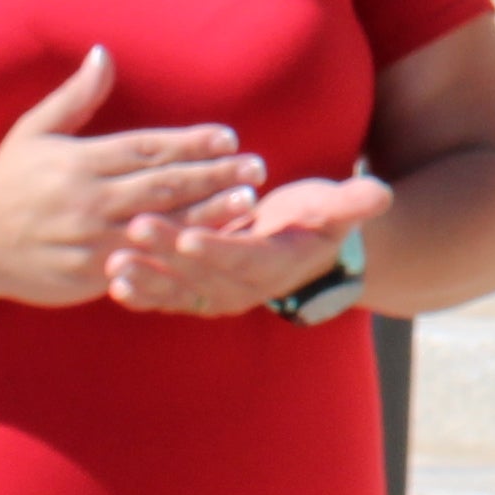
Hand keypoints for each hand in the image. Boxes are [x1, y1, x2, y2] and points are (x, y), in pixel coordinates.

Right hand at [0, 48, 259, 308]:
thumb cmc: (7, 181)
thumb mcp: (35, 131)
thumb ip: (76, 97)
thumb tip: (103, 53)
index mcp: (79, 162)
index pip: (147, 149)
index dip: (191, 142)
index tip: (229, 137)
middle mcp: (87, 201)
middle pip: (162, 187)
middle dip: (214, 177)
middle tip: (256, 168)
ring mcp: (88, 241)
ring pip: (159, 227)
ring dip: (207, 216)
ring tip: (247, 204)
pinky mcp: (87, 276)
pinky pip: (140, 264)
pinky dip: (175, 257)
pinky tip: (208, 250)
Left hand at [104, 173, 394, 318]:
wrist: (300, 250)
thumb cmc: (316, 218)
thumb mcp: (338, 207)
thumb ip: (354, 203)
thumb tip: (381, 196)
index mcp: (274, 265)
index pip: (242, 258)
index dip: (216, 248)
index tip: (190, 235)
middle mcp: (242, 288)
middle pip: (200, 271)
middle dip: (166, 252)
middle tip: (136, 227)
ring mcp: (215, 295)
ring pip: (177, 289)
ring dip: (146, 276)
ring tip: (115, 259)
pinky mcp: (194, 294)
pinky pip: (165, 298)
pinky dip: (141, 294)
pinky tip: (113, 282)